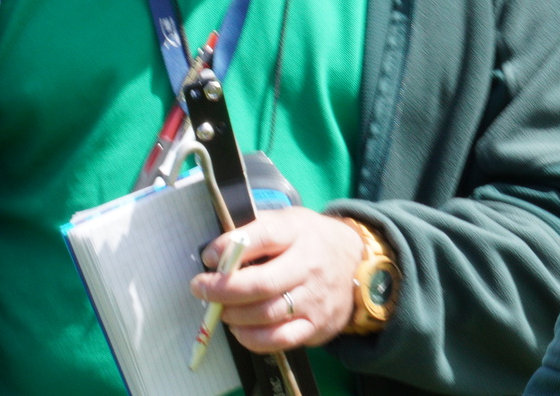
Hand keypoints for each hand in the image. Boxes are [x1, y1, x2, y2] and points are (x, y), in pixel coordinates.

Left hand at [190, 208, 364, 350]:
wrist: (358, 263)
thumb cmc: (312, 240)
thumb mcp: (291, 220)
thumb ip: (258, 229)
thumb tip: (218, 250)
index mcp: (299, 233)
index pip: (264, 236)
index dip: (230, 247)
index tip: (208, 256)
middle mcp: (309, 266)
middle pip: (261, 284)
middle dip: (223, 289)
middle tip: (201, 288)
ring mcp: (314, 298)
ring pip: (266, 314)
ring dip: (233, 315)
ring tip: (220, 309)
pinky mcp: (316, 324)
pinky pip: (280, 339)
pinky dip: (252, 338)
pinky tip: (240, 329)